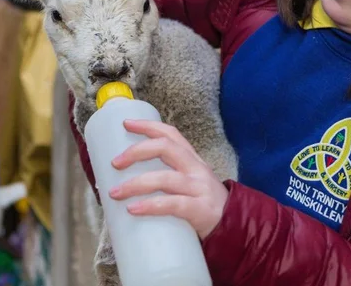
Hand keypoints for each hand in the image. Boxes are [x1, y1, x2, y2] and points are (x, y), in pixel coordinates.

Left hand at [109, 119, 228, 238]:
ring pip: (165, 178)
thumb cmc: (203, 205)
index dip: (148, 126)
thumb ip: (166, 178)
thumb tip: (123, 182)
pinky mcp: (200, 209)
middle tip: (115, 162)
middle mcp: (196, 169)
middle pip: (166, 148)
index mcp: (192, 160)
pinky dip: (151, 205)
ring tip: (115, 192)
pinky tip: (133, 209)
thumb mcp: (190, 183)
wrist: (235, 226)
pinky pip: (172, 204)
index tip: (126, 123)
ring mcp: (199, 188)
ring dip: (136, 184)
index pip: (171, 134)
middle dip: (137, 151)